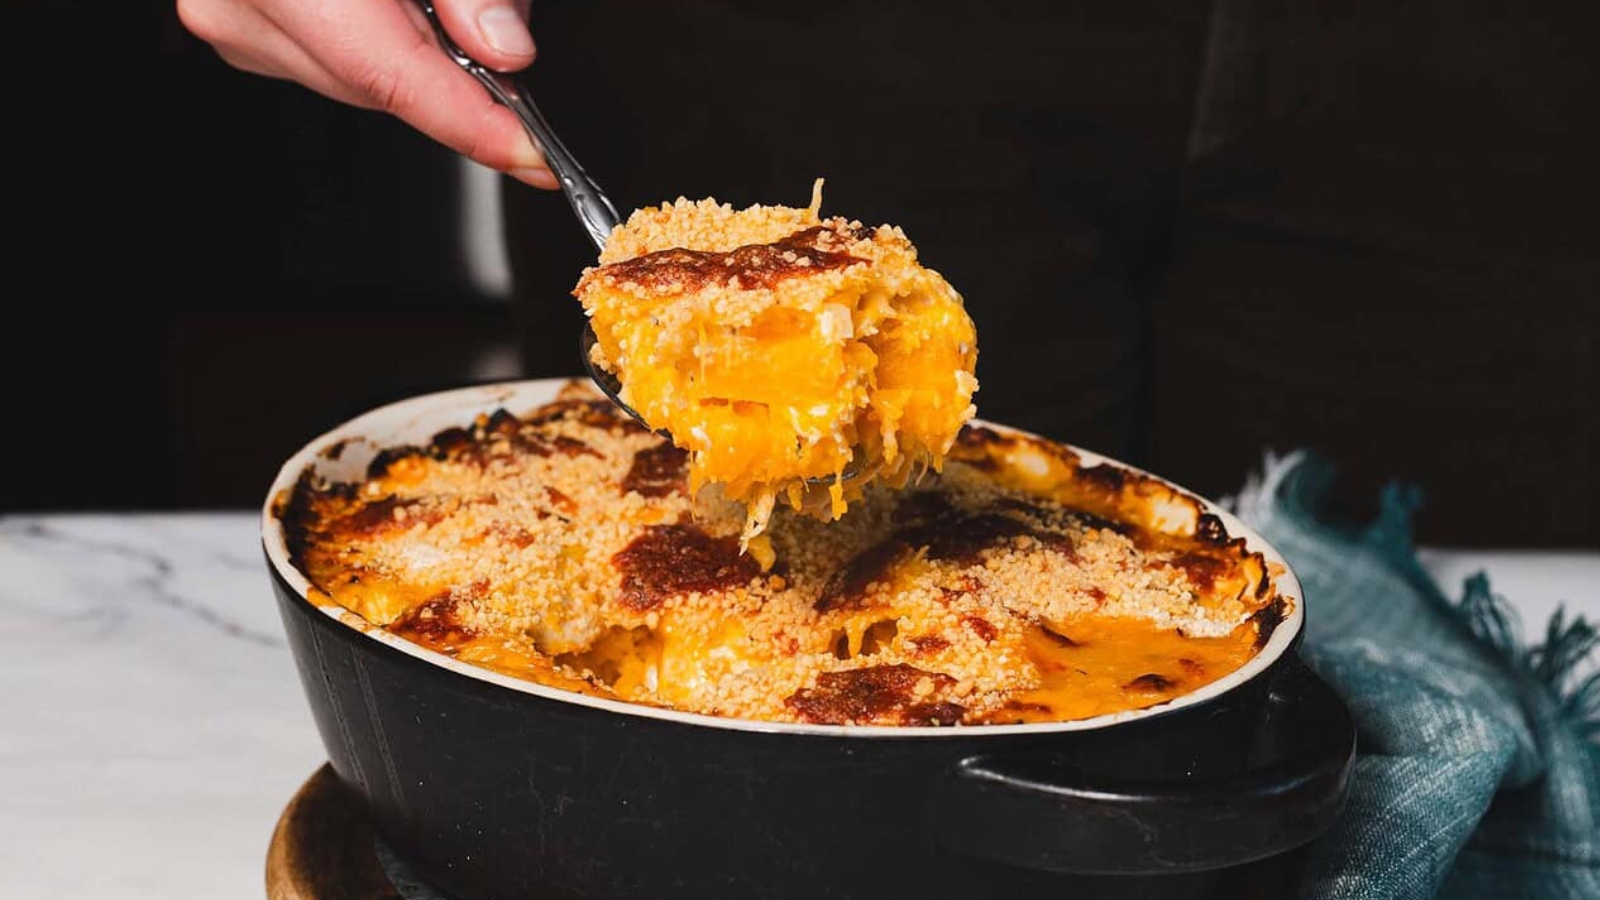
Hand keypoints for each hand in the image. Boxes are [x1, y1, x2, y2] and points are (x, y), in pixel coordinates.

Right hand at [177, 0, 557, 187]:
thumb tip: (503, 48)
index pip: (393, 78)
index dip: (474, 124)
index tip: (533, 155)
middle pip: (378, 87)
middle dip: (453, 79)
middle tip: (498, 33)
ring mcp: (228, 15)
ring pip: (356, 82)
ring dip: (414, 55)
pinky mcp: (237, 20)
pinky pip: (327, 58)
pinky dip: (377, 40)